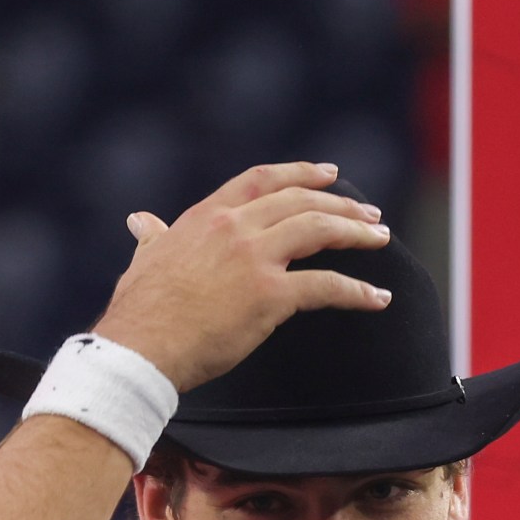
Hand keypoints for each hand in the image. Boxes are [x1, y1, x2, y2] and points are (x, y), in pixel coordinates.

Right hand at [91, 161, 392, 392]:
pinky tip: (379, 298)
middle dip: (342, 204)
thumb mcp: (145, 259)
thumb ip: (153, 236)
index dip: (300, 173)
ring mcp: (254, 258)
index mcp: (207, 217)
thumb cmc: (140, 311)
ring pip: (320, 231)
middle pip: (301, 201)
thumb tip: (141, 222)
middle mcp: (234, 228)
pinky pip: (327, 287)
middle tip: (370, 213)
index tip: (329, 173)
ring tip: (380, 238)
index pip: (261, 180)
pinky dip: (358, 291)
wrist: (140, 347)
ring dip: (356, 232)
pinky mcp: (270, 296)